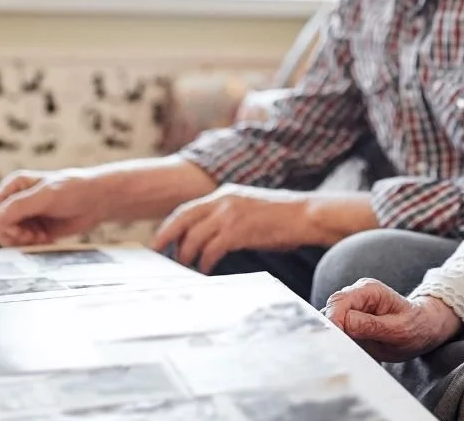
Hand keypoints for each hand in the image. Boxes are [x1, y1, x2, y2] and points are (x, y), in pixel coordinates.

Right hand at [0, 169, 102, 245]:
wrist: (98, 201)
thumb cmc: (74, 190)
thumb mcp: (46, 196)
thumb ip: (18, 207)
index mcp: (13, 185)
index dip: (0, 225)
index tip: (21, 230)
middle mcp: (15, 200)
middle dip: (13, 235)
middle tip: (34, 236)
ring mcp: (24, 215)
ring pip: (6, 237)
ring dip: (23, 241)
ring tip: (41, 236)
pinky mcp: (33, 228)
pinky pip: (20, 243)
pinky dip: (31, 245)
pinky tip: (46, 239)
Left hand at [151, 185, 351, 271]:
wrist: (306, 215)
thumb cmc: (282, 216)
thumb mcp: (249, 207)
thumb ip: (228, 216)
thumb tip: (209, 236)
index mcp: (224, 193)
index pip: (187, 209)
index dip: (170, 226)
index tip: (160, 240)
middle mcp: (223, 200)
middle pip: (182, 219)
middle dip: (166, 237)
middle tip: (157, 253)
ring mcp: (230, 214)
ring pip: (194, 237)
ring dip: (187, 255)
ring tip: (186, 267)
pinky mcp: (238, 231)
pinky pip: (211, 250)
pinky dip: (205, 262)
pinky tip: (206, 270)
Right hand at [323, 280, 459, 361]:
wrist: (424, 328)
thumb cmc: (416, 326)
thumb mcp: (398, 330)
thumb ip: (370, 326)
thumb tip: (343, 323)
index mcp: (369, 290)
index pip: (339, 302)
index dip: (333, 322)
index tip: (336, 342)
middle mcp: (357, 294)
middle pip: (331, 309)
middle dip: (332, 330)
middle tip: (341, 351)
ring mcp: (353, 306)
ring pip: (330, 319)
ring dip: (335, 336)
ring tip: (347, 352)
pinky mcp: (351, 319)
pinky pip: (337, 328)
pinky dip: (338, 340)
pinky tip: (347, 350)